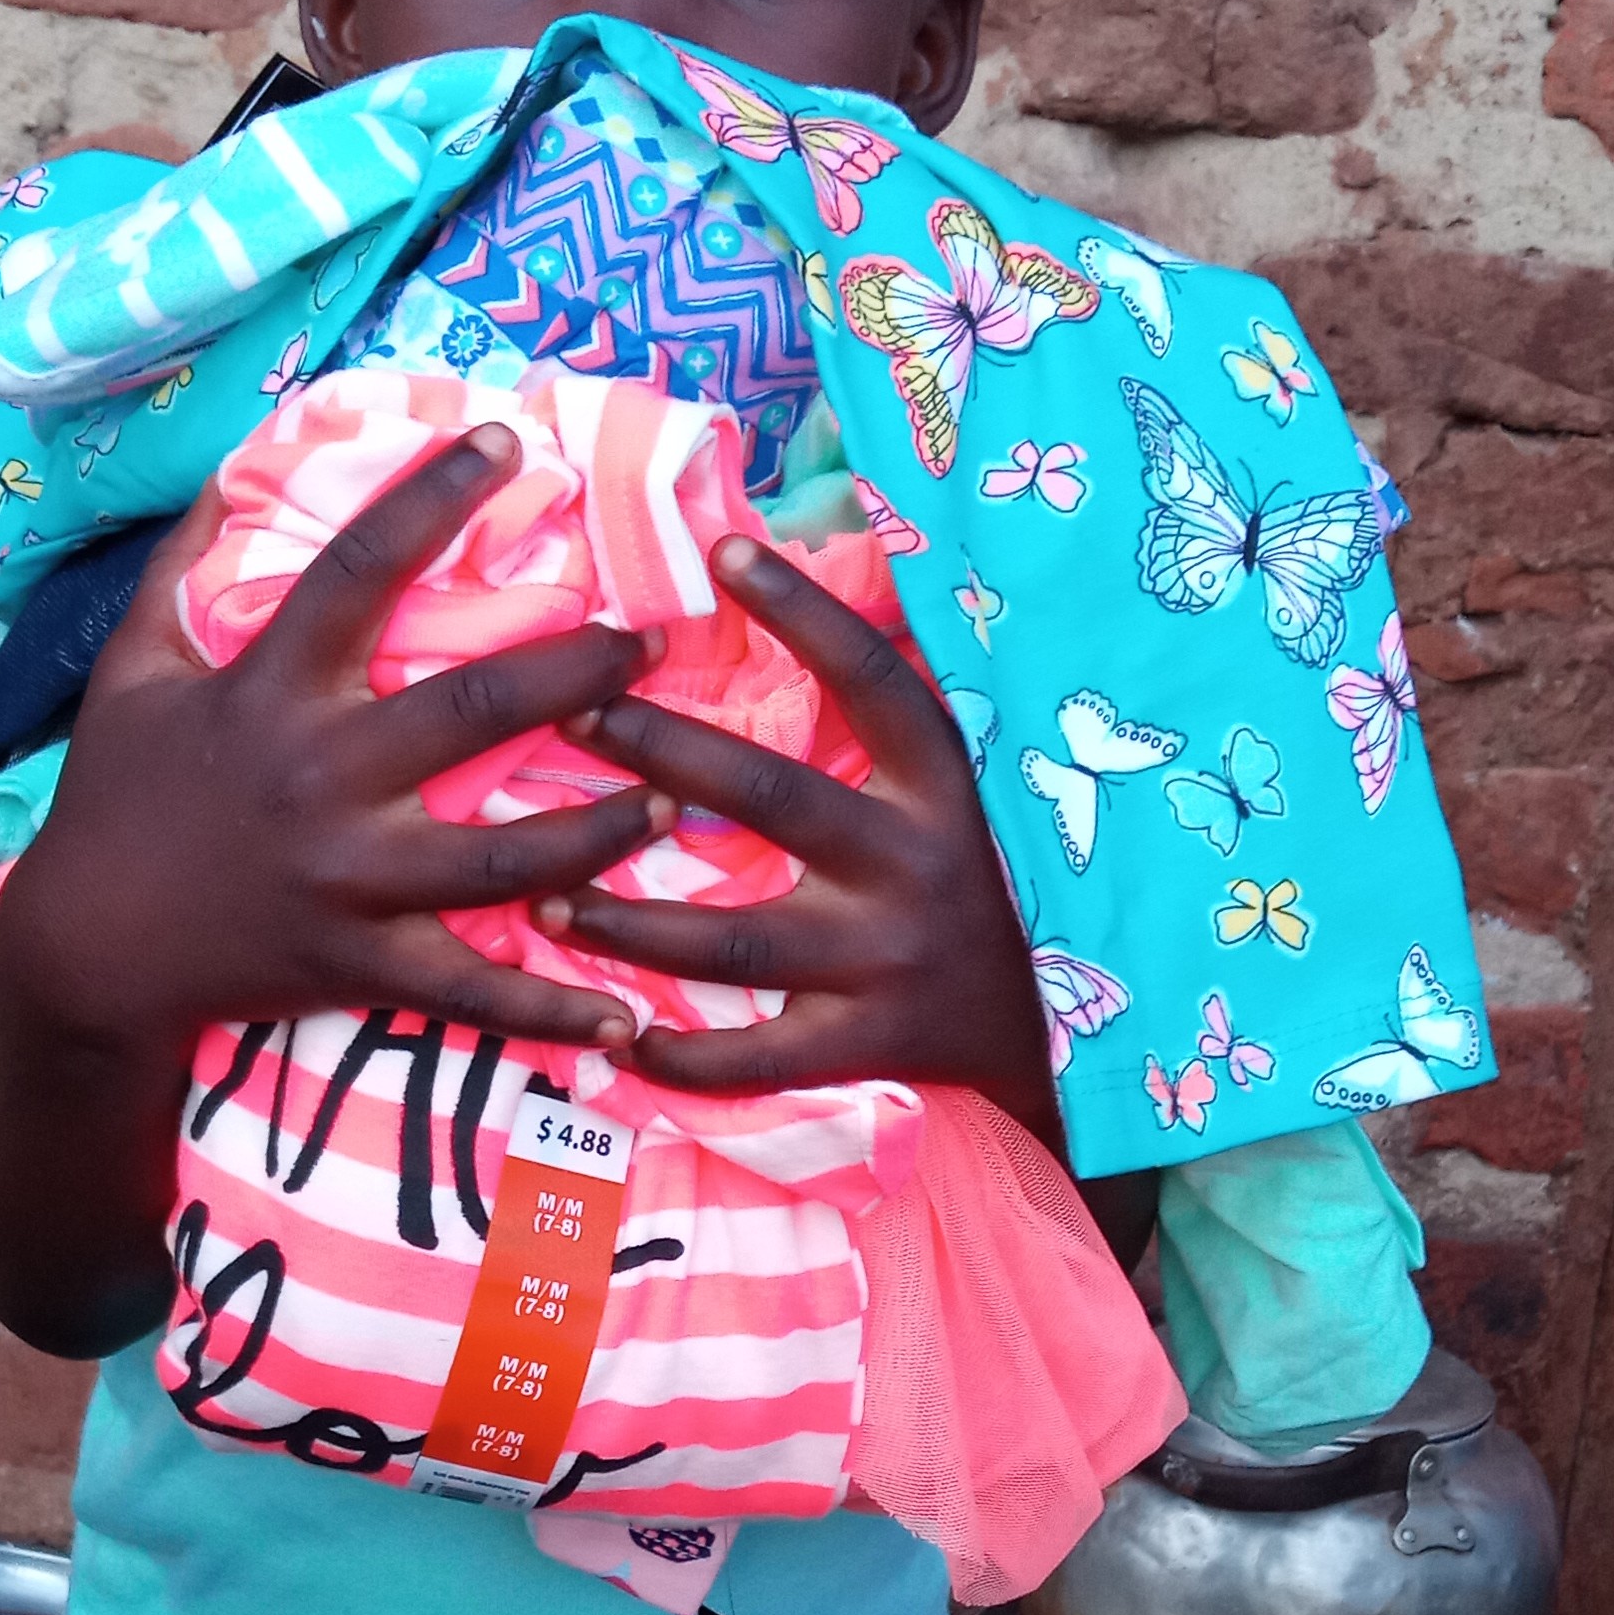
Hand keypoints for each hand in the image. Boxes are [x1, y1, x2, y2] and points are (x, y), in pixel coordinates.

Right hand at [0, 426, 668, 1060]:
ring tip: (671, 798)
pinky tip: (624, 1020)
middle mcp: (321, 778)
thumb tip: (224, 474)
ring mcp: (349, 878)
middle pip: (473, 710)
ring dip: (600, 830)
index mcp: (270, 691)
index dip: (432, 496)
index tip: (506, 443)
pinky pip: (472, 992)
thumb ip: (178, 570)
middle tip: (652, 643)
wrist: (86, 948)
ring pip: (505, 857)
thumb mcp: (129, 670)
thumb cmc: (116, 799)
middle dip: (575, 670)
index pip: (361, 567)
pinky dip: (550, 1014)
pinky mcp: (362, 964)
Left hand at [537, 533, 1058, 1140]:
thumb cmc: (997, 889)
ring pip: (733, 941)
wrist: (1070, 1034)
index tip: (725, 553)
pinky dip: (681, 1061)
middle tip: (574, 719)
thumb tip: (835, 583)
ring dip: (629, 925)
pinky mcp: (866, 1046)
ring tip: (543, 903)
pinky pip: (755, 1061)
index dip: (805, 612)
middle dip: (663, 752)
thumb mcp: (974, 796)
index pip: (873, 679)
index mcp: (946, 790)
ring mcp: (886, 962)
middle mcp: (914, 866)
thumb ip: (901, 726)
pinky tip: (613, 1043)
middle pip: (769, 798)